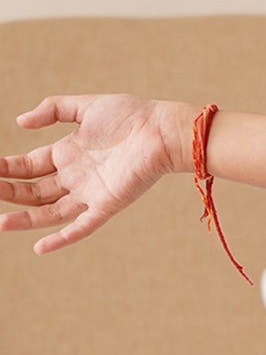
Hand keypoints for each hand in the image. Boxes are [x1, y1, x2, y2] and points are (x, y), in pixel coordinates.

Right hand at [2, 93, 180, 255]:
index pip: (28, 166)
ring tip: (1, 223)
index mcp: (67, 153)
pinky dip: (62, 238)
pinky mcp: (107, 205)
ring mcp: (90, 193)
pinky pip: (82, 227)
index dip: (6, 169)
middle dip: (8, 192)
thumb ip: (51, 110)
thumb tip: (20, 123)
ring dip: (25, 218)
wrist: (162, 130)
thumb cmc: (130, 115)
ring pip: (50, 211)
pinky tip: (40, 248)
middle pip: (34, 190)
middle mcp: (75, 176)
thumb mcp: (83, 106)